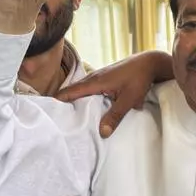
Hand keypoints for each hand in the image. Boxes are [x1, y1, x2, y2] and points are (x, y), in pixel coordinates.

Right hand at [56, 51, 173, 137]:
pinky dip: (82, 97)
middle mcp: (93, 78)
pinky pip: (87, 89)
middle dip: (62, 104)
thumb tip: (102, 133)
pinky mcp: (104, 79)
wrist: (150, 63)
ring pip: (80, 90)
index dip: (56, 102)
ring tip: (65, 117)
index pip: (69, 93)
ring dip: (72, 101)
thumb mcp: (129, 99)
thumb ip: (115, 116)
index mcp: (95, 82)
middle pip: (71, 91)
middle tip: (53, 120)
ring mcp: (98, 76)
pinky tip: (84, 108)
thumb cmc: (139, 79)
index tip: (46, 115)